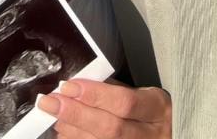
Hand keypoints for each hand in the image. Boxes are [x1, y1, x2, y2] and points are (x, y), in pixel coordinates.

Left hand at [38, 79, 171, 138]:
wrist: (165, 134)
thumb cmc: (149, 110)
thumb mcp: (141, 93)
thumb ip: (113, 89)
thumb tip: (78, 83)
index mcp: (157, 107)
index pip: (125, 102)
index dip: (95, 95)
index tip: (69, 86)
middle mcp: (151, 135)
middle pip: (111, 128)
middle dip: (76, 114)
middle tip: (50, 102)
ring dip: (73, 132)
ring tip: (54, 117)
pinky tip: (64, 134)